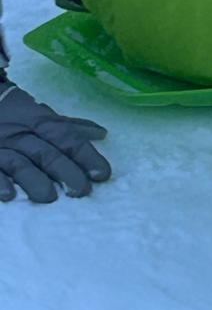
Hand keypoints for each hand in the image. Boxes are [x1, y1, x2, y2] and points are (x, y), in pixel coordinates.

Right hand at [0, 75, 111, 201]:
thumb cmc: (13, 112)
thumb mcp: (40, 114)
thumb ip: (70, 126)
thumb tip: (101, 133)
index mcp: (40, 122)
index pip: (67, 138)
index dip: (85, 156)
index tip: (102, 174)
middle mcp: (22, 135)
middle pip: (46, 153)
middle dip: (65, 172)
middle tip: (81, 191)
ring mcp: (0, 147)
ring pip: (19, 163)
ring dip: (34, 180)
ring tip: (48, 197)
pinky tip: (9, 196)